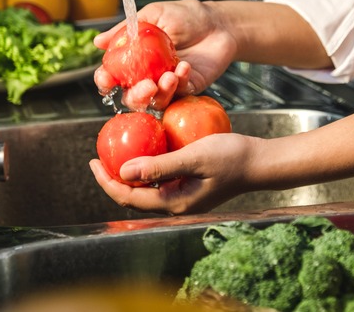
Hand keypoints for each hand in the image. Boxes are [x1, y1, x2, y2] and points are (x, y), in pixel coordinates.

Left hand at [89, 132, 256, 214]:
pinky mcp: (191, 186)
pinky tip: (146, 147)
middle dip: (113, 178)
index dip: (106, 181)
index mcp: (174, 203)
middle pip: (134, 196)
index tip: (92, 161)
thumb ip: (159, 166)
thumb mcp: (194, 157)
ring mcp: (184, 196)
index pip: (128, 197)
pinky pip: (161, 178)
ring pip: (146, 188)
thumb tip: (123, 172)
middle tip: (98, 156)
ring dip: (130, 172)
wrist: (261, 161)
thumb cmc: (232, 157)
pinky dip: (148, 165)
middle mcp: (176, 204)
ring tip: (116, 151)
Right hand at [93, 0, 236, 109]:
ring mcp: (168, 85)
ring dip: (160, 93)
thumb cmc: (186, 16)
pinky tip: (184, 66)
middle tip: (145, 85)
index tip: (106, 78)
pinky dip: (180, 82)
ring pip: (155, 102)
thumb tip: (97, 41)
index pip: (113, 76)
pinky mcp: (188, 89)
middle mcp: (148, 76)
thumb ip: (126, 29)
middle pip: (132, 98)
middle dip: (135, 96)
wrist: (219, 22)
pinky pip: (180, 94)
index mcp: (135, 59)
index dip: (105, 80)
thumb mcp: (154, 15)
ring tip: (168, 76)